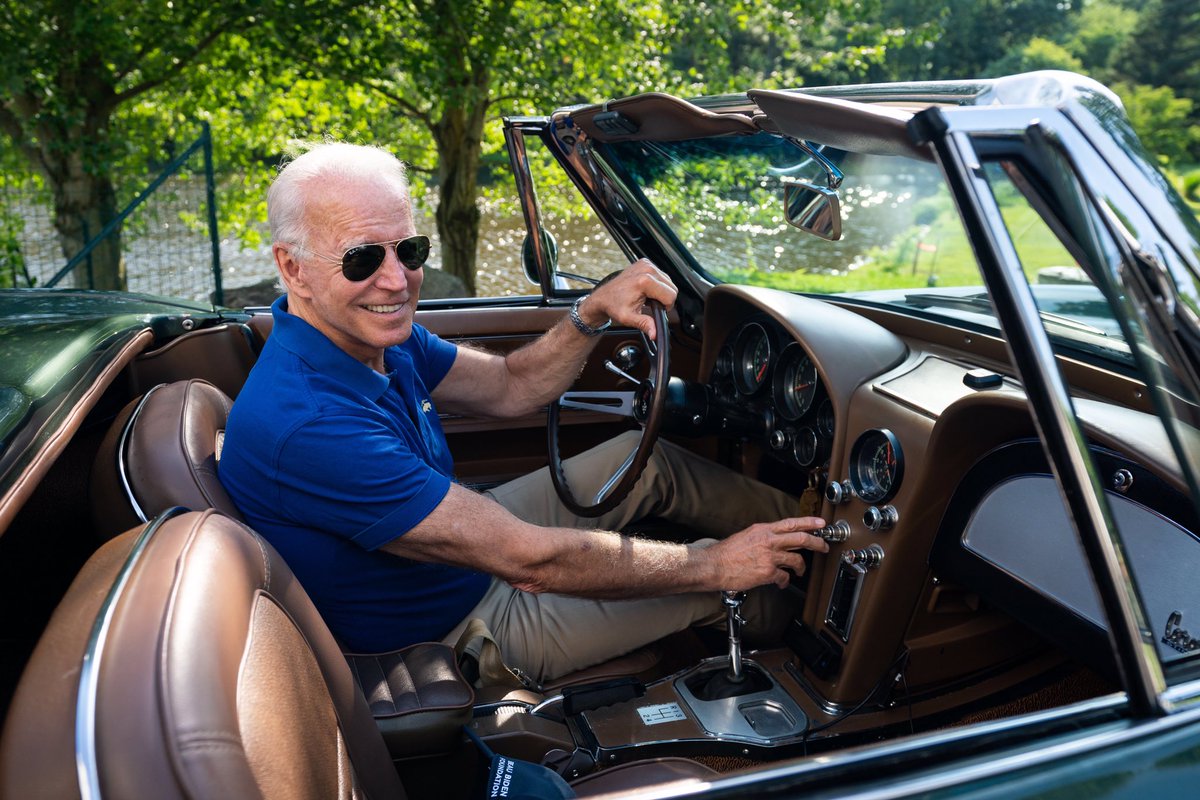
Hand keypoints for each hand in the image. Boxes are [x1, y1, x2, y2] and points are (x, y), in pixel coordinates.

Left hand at [578, 258, 676, 340]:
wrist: (603, 297)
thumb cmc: (614, 306)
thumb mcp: (629, 318)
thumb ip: (645, 324)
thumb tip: (655, 334)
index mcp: (644, 281)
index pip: (670, 295)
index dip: (666, 307)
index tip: (656, 310)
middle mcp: (647, 269)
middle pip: (672, 287)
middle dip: (665, 299)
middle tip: (651, 305)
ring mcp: (646, 264)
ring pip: (668, 281)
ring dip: (661, 291)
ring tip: (647, 298)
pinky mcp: (645, 263)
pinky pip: (661, 276)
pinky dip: (657, 284)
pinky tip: (646, 290)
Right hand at [706, 517, 828, 589]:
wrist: (714, 565)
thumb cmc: (726, 553)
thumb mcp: (746, 535)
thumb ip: (763, 536)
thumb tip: (776, 539)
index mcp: (763, 530)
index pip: (791, 523)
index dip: (809, 522)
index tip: (821, 523)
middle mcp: (769, 541)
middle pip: (801, 539)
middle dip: (817, 543)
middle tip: (824, 546)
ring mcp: (770, 557)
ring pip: (797, 560)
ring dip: (801, 568)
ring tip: (800, 571)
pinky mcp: (768, 572)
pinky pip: (784, 577)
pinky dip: (785, 582)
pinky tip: (782, 583)